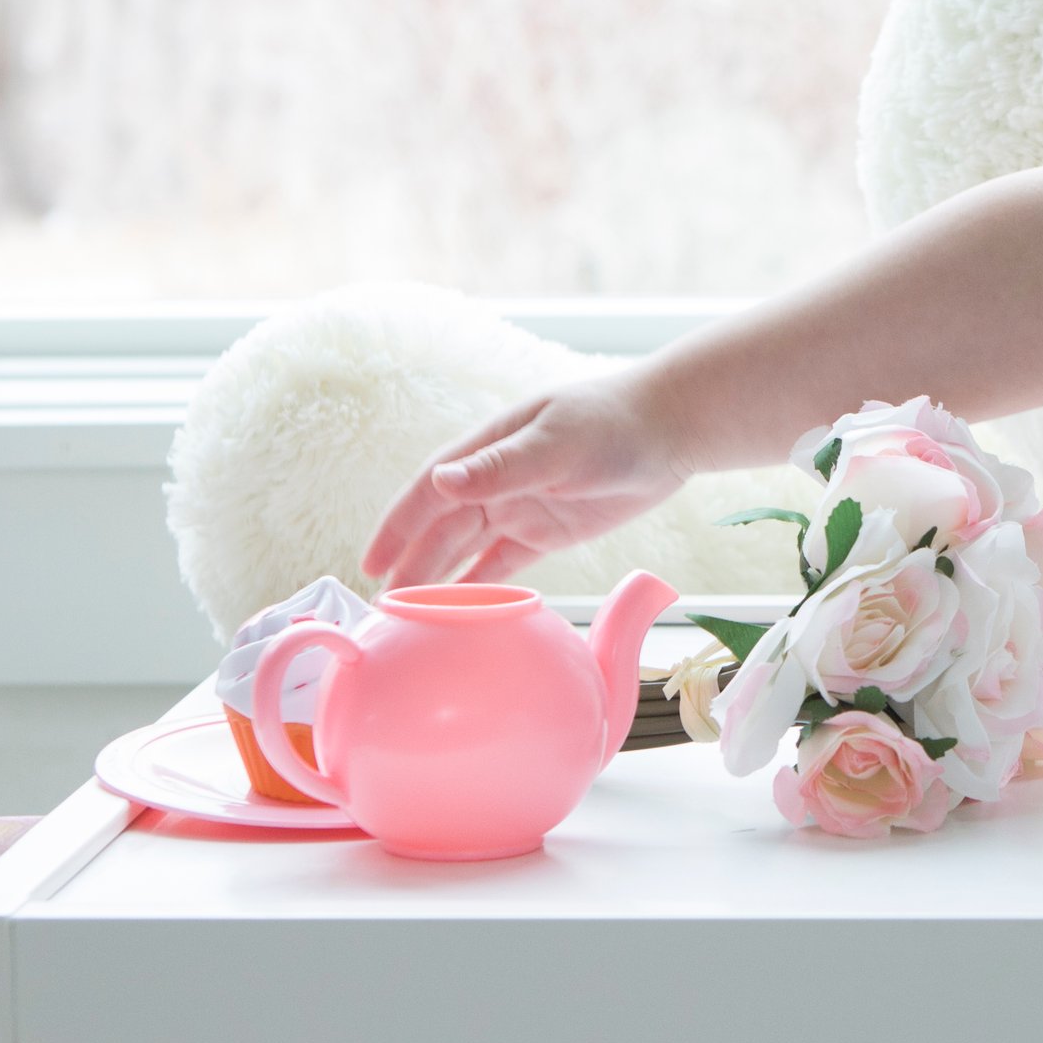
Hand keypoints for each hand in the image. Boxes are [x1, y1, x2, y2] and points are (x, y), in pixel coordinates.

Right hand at [363, 377, 690, 586]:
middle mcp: (495, 480)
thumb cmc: (612, 422)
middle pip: (442, 529)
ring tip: (412, 619)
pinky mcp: (547, 532)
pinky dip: (482, 588)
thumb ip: (501, 467)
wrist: (669, 428)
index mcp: (487, 450)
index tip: (372, 564)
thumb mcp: (556, 445)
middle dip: (412, 566)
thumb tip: (441, 481)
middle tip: (384, 610)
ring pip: (467, 551)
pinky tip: (463, 615)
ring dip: (440, 580)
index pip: (429, 492)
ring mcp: (520, 506)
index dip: (397, 527)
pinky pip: (504, 565)